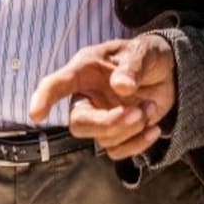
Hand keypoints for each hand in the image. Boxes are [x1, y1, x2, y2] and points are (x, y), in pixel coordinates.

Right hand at [29, 35, 176, 160]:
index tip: (36, 115)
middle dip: (108, 123)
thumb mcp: (143, 52)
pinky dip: (138, 144)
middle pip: (79, 122)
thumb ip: (132, 67)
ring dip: (131, 129)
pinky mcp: (115, 133)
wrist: (167, 73)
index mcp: (85, 70)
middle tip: (138, 112)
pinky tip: (154, 128)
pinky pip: (117, 151)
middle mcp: (87, 95)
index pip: (58, 84)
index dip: (44, 98)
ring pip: (102, 139)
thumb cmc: (147, 55)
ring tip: (150, 106)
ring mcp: (100, 117)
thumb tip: (121, 87)